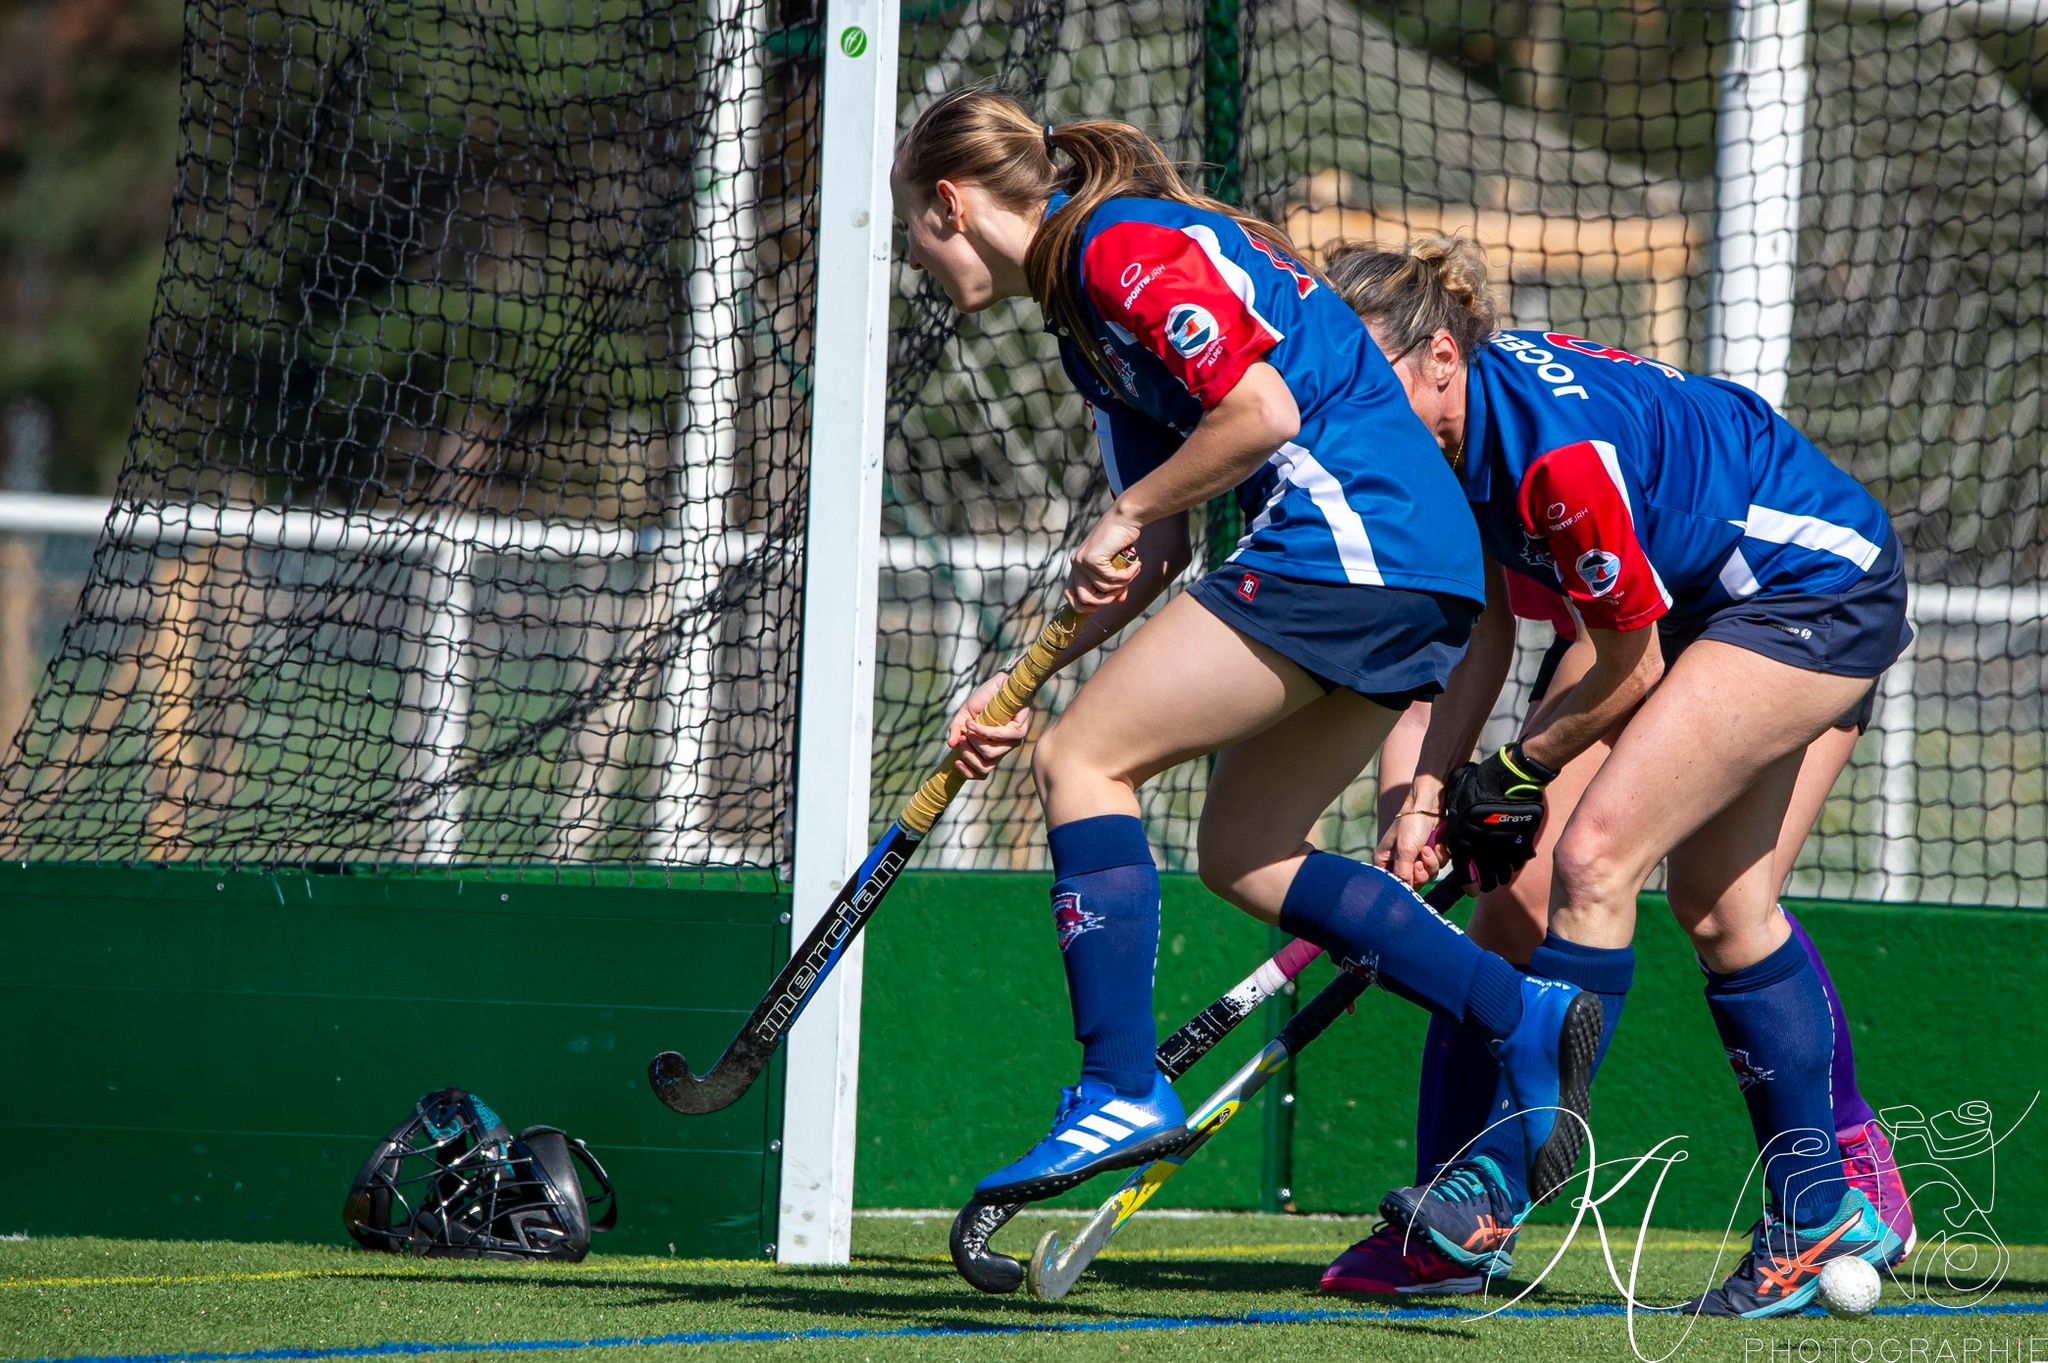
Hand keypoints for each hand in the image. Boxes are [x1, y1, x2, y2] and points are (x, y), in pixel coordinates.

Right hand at [945, 671, 1031, 779]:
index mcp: (991, 749)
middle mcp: (1003, 749)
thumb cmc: (984, 699)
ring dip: (974, 742)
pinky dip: (982, 731)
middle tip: (962, 740)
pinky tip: (972, 723)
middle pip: (985, 768)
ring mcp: (1013, 741)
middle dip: (968, 756)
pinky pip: (997, 737)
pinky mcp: (1018, 730)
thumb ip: (956, 730)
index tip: (956, 762)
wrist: (1001, 681)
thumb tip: (950, 745)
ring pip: (991, 754)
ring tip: (967, 726)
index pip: (982, 773)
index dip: (968, 773)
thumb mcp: (965, 715)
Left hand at [1066, 507, 1143, 610]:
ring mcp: (1082, 561)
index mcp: (1077, 566)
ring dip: (1122, 584)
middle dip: (1105, 600)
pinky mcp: (1092, 558)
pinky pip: (1111, 579)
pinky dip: (1127, 576)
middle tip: (1122, 590)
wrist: (1125, 518)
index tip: (1102, 605)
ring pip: (1102, 589)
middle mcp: (1076, 563)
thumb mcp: (1118, 566)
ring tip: (1133, 571)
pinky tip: (1136, 565)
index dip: (1084, 606)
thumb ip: (1116, 584)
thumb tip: (1120, 601)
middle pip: (1083, 599)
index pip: (1069, 595)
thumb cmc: (1122, 540)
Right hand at [1375, 803, 1447, 887]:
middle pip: (1413, 882)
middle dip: (1420, 871)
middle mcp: (1399, 862)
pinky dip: (1439, 856)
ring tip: (1427, 848)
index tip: (1410, 873)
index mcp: (1384, 861)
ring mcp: (1415, 858)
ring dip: (1431, 862)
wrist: (1430, 805)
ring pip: (1427, 875)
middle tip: (1420, 859)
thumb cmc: (1410, 824)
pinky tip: (1437, 845)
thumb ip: (1403, 873)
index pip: (1392, 884)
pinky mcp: (1430, 854)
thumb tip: (1405, 891)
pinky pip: (1438, 866)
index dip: (1404, 883)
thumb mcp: (1404, 850)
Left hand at [1440, 743, 1555, 891]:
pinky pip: (1518, 861)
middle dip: (1486, 883)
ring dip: (1501, 875)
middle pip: (1487, 879)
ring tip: (1499, 873)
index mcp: (1465, 838)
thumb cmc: (1479, 784)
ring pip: (1504, 873)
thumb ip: (1455, 822)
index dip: (1468, 884)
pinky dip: (1515, 863)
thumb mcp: (1458, 802)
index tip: (1471, 889)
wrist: (1510, 776)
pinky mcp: (1523, 842)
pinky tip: (1512, 859)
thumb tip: (1452, 835)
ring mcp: (1505, 846)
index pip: (1465, 872)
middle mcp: (1484, 847)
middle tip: (1486, 882)